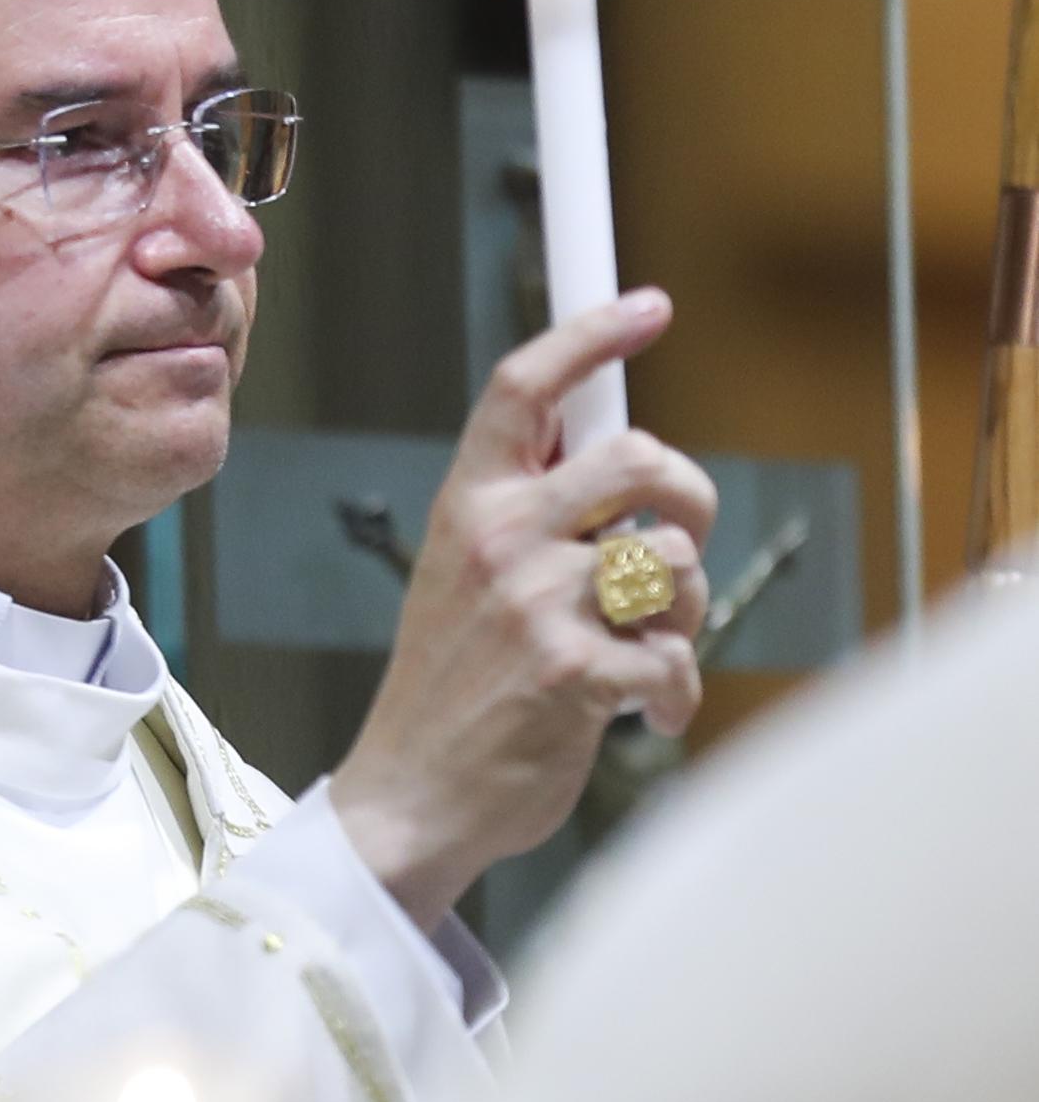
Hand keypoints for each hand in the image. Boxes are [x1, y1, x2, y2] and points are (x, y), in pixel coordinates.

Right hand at [330, 288, 714, 930]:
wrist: (411, 795)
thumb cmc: (454, 684)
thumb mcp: (462, 574)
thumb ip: (527, 512)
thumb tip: (622, 456)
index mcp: (467, 503)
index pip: (526, 388)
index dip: (593, 333)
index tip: (648, 306)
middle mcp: (497, 537)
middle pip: (640, 458)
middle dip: (691, 496)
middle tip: (679, 544)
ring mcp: (535, 603)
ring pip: (675, 559)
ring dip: (685, 611)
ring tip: (645, 648)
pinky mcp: (576, 674)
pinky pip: (678, 655)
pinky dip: (678, 691)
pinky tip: (646, 713)